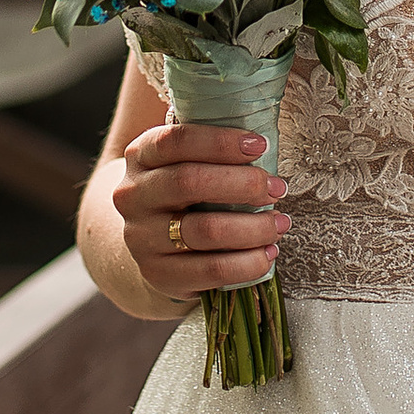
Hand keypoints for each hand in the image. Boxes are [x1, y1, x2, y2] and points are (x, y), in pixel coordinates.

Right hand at [106, 120, 288, 317]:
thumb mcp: (184, 162)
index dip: (220, 141)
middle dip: (243, 184)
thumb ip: (212, 150)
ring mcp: (141, 237)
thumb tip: (264, 146)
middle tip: (277, 188)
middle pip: (190, 182)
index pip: (176, 140)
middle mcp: (133, 195)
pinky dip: (247, 263)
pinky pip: (210, 269)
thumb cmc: (183, 192)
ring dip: (253, 227)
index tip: (261, 145)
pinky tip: (267, 253)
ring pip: (205, 230)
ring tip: (280, 223)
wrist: (150, 241)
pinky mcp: (158, 273)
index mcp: (140, 156)